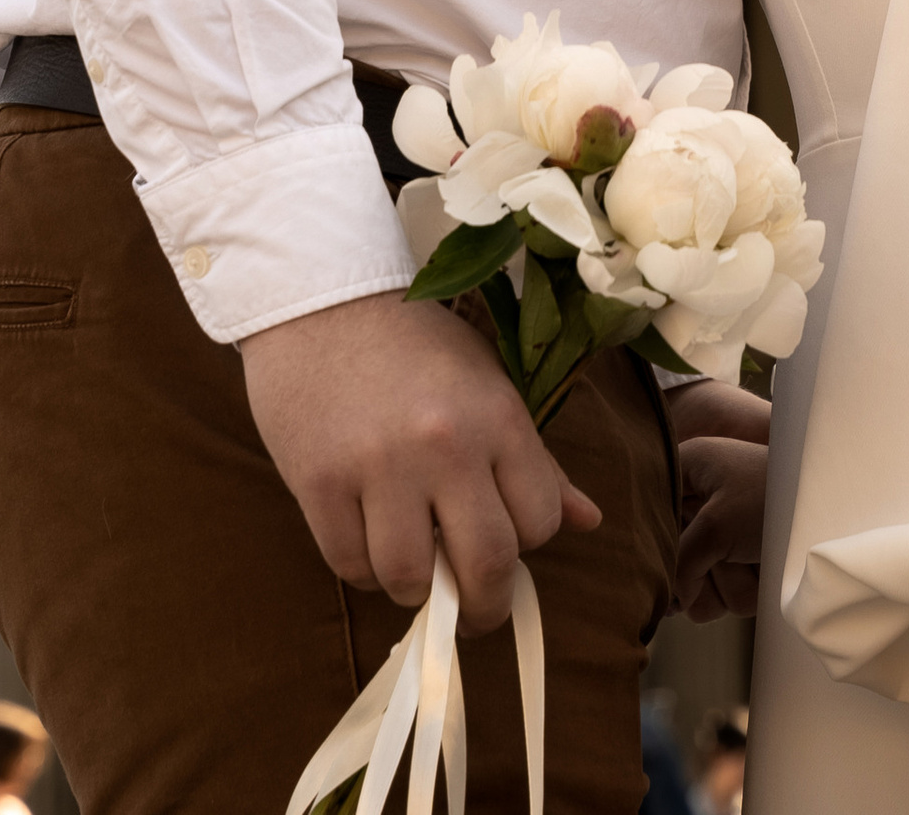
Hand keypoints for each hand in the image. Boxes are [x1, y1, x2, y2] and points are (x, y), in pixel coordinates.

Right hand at [239, 291, 598, 628]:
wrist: (321, 299)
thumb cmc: (414, 344)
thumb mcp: (488, 383)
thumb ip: (535, 460)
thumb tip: (589, 521)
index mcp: (497, 416)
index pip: (540, 522)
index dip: (527, 543)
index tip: (508, 541)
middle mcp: (445, 445)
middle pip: (486, 566)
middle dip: (485, 606)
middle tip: (474, 610)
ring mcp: (378, 467)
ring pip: (410, 579)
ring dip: (414, 589)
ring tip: (411, 562)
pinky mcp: (319, 483)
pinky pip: (350, 565)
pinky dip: (362, 568)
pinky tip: (366, 538)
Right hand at [670, 381, 772, 617]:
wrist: (830, 509)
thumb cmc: (772, 501)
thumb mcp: (715, 526)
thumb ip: (681, 563)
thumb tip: (674, 602)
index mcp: (686, 470)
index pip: (647, 514)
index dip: (658, 543)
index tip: (674, 554)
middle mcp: (699, 501)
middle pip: (674, 563)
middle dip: (702, 575)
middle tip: (726, 556)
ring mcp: (721, 533)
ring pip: (703, 590)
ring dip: (731, 587)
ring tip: (754, 560)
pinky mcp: (741, 559)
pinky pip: (728, 597)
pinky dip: (748, 591)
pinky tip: (765, 570)